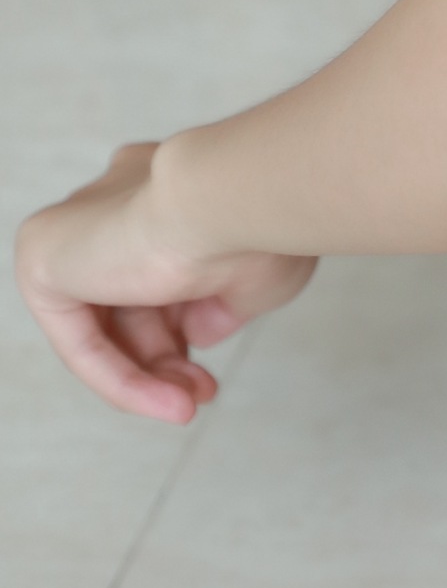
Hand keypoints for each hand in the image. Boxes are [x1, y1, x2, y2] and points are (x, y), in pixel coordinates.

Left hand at [15, 141, 316, 422]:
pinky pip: (78, 337)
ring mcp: (77, 227)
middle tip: (201, 393)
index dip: (189, 325)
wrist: (231, 195)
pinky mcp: (44, 257)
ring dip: (147, 375)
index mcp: (164, 182)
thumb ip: (225, 299)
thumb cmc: (260, 222)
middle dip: (167, 357)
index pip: (162, 266)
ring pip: (104, 323)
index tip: (213, 364)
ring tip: (188, 405)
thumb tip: (198, 331)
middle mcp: (116, 198)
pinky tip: (166, 402)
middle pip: (131, 300)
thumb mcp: (255, 272)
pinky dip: (118, 377)